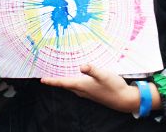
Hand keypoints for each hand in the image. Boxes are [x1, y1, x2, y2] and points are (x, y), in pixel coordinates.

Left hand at [41, 65, 158, 112]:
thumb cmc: (113, 87)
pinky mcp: (92, 92)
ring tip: (59, 74)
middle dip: (56, 80)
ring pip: (71, 86)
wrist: (123, 99)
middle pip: (65, 85)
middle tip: (47, 75)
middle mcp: (82, 90)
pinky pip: (78, 87)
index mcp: (81, 85)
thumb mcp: (103, 75)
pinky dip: (73, 82)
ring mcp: (87, 93)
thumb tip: (82, 66)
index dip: (52, 81)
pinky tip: (77, 77)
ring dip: (64, 81)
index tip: (42, 80)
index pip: (63, 83)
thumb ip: (92, 70)